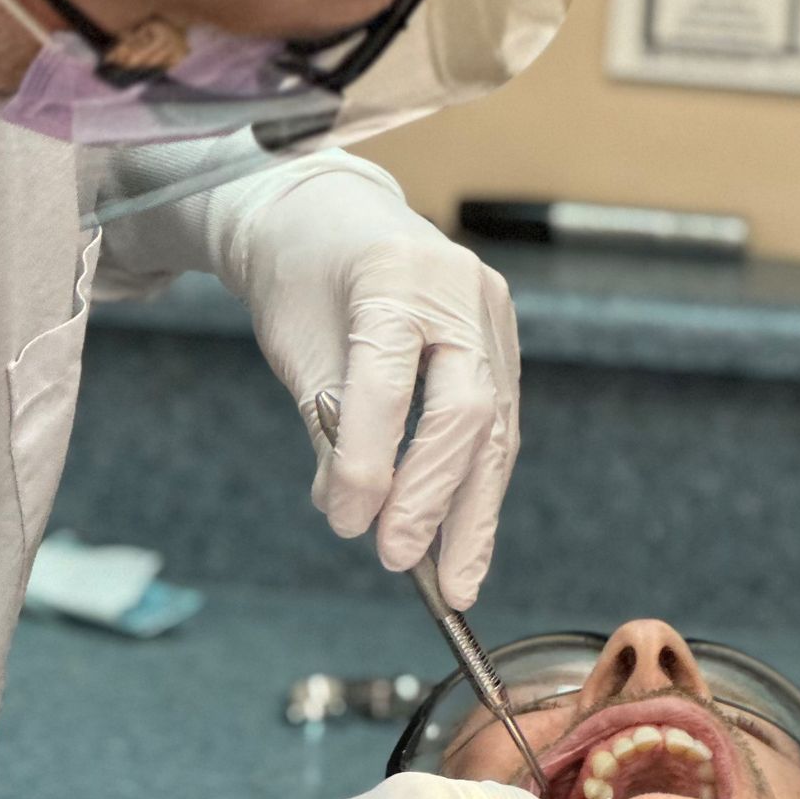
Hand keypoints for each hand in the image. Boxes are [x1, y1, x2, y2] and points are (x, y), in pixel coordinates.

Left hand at [216, 164, 519, 608]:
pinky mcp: (503, 337)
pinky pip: (498, 420)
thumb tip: (355, 515)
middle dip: (437, 499)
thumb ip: (329, 426)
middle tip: (403, 561)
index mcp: (391, 275)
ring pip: (495, 427)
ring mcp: (490, 311)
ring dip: (474, 512)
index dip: (368, 462)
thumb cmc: (301, 279)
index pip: (389, 384)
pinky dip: (477, 481)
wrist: (329, 215)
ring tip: (458, 582)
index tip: (346, 523)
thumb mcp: (296, 348)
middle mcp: (456, 289)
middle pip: (465, 410)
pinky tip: (465, 534)